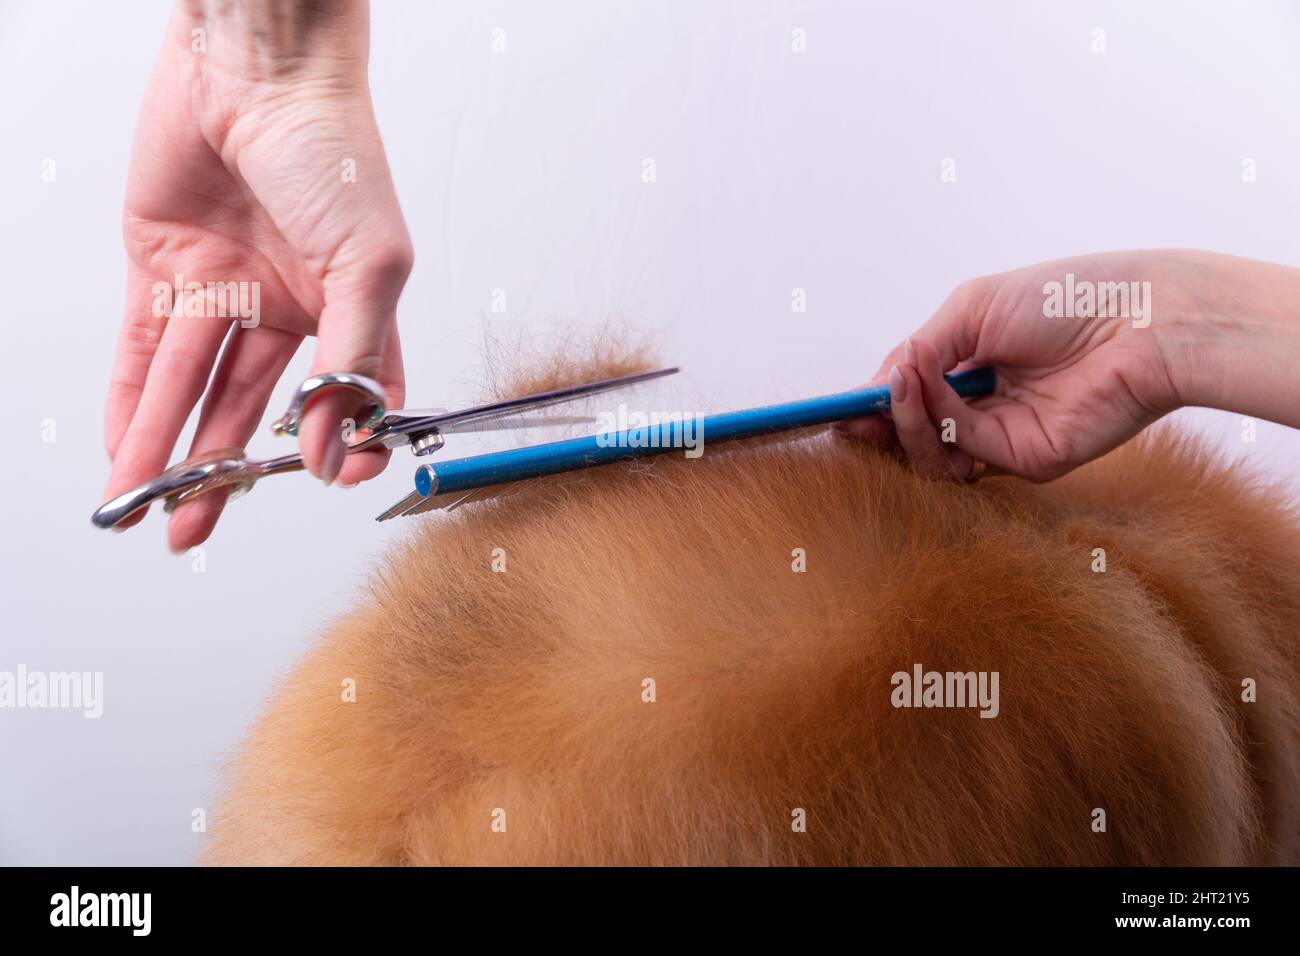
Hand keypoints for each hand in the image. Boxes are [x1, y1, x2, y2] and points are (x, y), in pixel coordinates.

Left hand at [103, 1, 411, 550]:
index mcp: (350, 306)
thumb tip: (333, 447)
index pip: (343, 400)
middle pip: (249, 406)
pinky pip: (144, 345)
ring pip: (191, 386)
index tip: (322, 479)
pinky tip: (126, 445)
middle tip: (194, 528)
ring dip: (166, 448)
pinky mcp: (163, 264)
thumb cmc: (335, 150)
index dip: (333, 446)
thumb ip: (350, 361)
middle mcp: (287, 304)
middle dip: (222, 472)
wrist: (256, 66)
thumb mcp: (369, 265)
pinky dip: (133, 397)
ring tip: (145, 509)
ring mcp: (224, 287)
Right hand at [837, 250, 1299, 480]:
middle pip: (915, 433)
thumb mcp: (973, 308)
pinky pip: (962, 450)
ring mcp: (1007, 438)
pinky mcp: (1028, 460)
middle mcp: (988, 408)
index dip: (875, 406)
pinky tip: (935, 389)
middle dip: (878, 423)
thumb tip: (882, 380)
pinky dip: (937, 419)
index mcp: (976, 369)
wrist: (1140, 319)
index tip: (838, 409)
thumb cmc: (1066, 298)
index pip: (914, 398)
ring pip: (930, 450)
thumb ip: (922, 348)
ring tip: (902, 385)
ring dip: (905, 419)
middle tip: (852, 413)